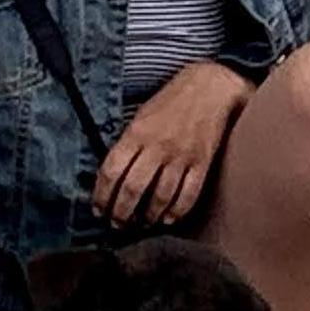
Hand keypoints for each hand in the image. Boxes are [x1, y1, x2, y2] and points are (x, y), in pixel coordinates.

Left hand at [94, 59, 252, 227]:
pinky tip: (168, 218)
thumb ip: (127, 144)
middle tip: (117, 223)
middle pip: (133, 189)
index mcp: (137, 133)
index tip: (99, 209)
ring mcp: (181, 156)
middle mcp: (157, 146)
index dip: (102, 196)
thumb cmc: (170, 101)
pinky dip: (176, 212)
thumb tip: (112, 176)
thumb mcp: (140, 116)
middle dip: (121, 213)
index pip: (112, 171)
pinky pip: (188, 195)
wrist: (210, 87)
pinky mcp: (202, 163)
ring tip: (142, 223)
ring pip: (160, 198)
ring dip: (148, 217)